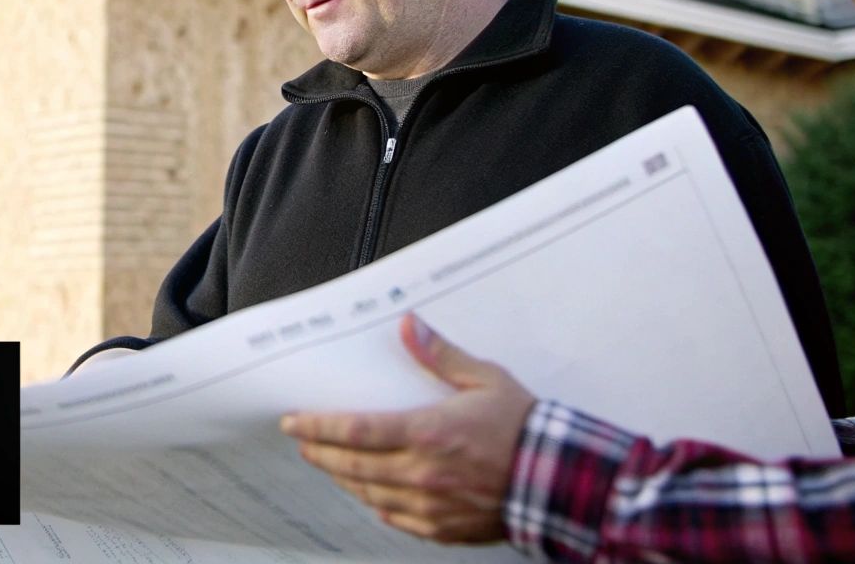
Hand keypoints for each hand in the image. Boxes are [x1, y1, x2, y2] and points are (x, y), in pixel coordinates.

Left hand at [280, 313, 535, 543]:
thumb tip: (410, 326)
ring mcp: (430, 505)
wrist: (559, 479)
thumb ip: (440, 356)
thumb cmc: (524, 427)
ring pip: (369, 493)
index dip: (319, 427)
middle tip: (303, 442)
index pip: (356, 430)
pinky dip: (376, 504)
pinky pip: (396, 518)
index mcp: (428, 433)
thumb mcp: (484, 380)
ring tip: (330, 464)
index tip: (294, 421)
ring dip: (344, 478)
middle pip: (353, 465)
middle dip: (321, 452)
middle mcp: (422, 473)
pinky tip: (370, 494)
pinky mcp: (443, 527)